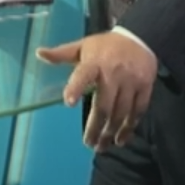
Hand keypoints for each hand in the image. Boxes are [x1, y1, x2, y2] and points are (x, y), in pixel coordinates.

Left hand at [35, 30, 157, 150]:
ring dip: (111, 132)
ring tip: (102, 146)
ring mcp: (131, 80)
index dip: (76, 88)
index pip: (83, 74)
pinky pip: (138, 110)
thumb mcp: (83, 45)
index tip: (68, 103)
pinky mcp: (146, 86)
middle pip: (104, 105)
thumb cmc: (105, 45)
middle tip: (88, 143)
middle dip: (96, 127)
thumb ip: (62, 54)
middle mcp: (113, 72)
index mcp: (94, 62)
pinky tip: (121, 138)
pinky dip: (130, 127)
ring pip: (121, 112)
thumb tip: (39, 53)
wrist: (140, 38)